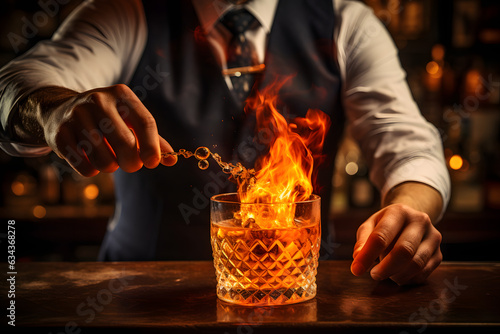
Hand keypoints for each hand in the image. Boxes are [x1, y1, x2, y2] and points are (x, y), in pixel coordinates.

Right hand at [40, 84, 176, 175]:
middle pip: (126, 143)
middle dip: (132, 163)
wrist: (59, 110)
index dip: (152, 147)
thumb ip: (153, 139)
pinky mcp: (60, 134)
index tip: (153, 163)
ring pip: (105, 160)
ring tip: (108, 159)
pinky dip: (92, 170)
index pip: (145, 122)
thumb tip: (173, 159)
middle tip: (130, 165)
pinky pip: (85, 166)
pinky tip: (89, 159)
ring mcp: (77, 116)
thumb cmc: (107, 119)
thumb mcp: (130, 120)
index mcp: (122, 95)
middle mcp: (99, 101)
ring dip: (110, 167)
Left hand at [351, 203, 442, 284]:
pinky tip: (397, 275)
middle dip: (385, 268)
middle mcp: (420, 221)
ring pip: (416, 264)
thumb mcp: (370, 226)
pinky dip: (408, 279)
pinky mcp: (439, 253)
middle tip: (373, 275)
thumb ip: (362, 241)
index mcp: (399, 211)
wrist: (410, 220)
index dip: (367, 255)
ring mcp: (433, 237)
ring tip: (385, 273)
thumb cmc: (386, 225)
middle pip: (403, 250)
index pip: (382, 235)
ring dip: (396, 274)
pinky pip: (424, 273)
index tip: (356, 270)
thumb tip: (358, 258)